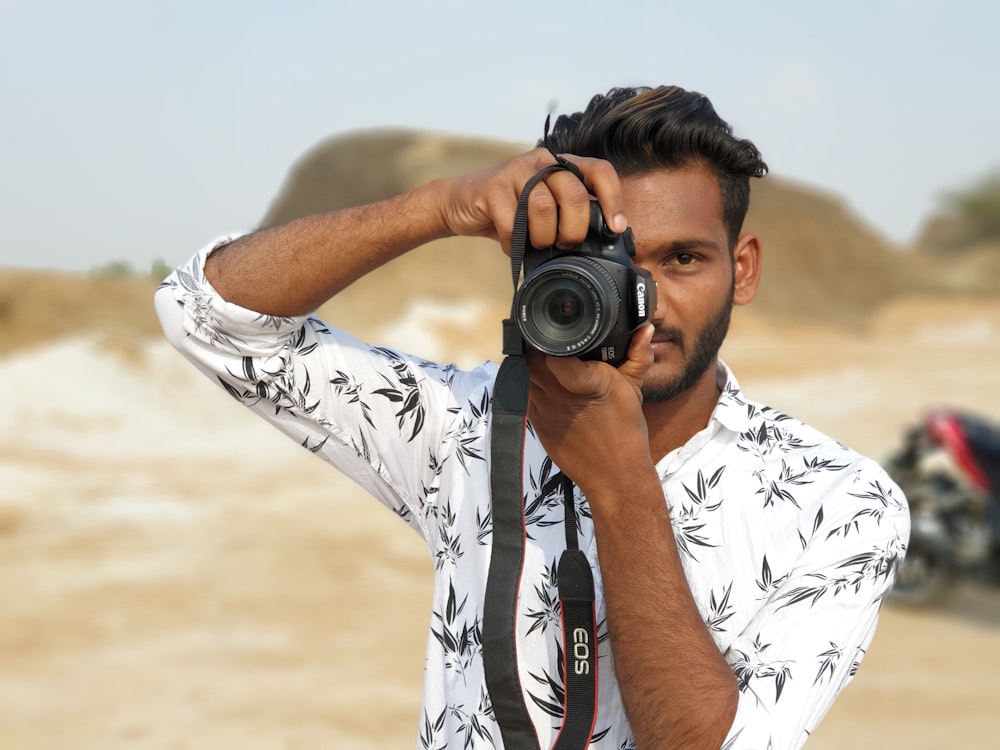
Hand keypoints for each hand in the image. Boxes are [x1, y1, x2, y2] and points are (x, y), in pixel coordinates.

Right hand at [439, 148, 627, 254]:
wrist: (459, 205)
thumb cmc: (508, 211)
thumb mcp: (544, 209)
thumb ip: (569, 214)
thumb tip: (602, 240)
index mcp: (560, 165)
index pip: (600, 171)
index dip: (613, 199)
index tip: (616, 227)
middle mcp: (541, 162)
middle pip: (575, 194)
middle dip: (574, 230)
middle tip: (564, 244)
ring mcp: (516, 171)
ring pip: (544, 209)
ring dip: (543, 237)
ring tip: (536, 245)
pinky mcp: (492, 187)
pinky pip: (513, 224)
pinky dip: (514, 244)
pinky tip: (512, 246)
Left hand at [524, 324, 655, 494]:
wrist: (614, 474)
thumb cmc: (625, 431)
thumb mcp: (633, 388)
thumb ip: (636, 355)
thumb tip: (645, 328)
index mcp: (583, 383)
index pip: (550, 354)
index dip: (546, 339)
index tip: (553, 331)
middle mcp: (558, 396)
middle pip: (530, 360)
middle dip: (535, 346)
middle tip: (547, 339)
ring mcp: (543, 411)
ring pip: (524, 377)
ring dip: (529, 364)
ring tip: (543, 356)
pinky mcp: (536, 424)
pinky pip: (524, 396)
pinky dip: (530, 385)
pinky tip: (542, 381)